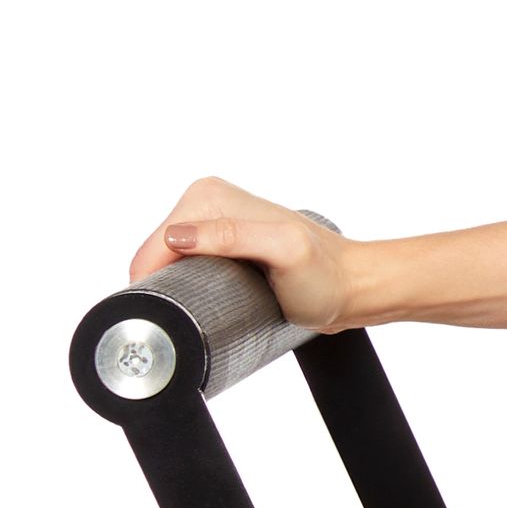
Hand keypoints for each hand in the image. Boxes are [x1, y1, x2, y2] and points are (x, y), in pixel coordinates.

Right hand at [122, 177, 359, 327]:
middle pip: (156, 255)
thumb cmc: (323, 275)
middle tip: (201, 310)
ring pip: (167, 265)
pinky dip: (186, 288)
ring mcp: (211, 224)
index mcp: (209, 196)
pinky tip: (207, 301)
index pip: (155, 244)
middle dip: (166, 286)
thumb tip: (177, 237)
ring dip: (177, 289)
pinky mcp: (219, 245)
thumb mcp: (282, 251)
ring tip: (211, 306)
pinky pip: (183, 268)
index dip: (156, 283)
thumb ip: (232, 236)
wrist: (350, 288)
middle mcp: (206, 202)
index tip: (179, 311)